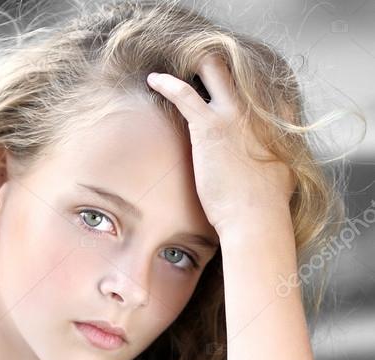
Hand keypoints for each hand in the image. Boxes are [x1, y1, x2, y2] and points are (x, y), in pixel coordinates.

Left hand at [146, 56, 294, 236]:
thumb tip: (276, 163)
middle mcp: (255, 108)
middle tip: (199, 69)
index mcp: (276, 118)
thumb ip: (278, 156)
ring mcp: (232, 113)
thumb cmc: (268, 206)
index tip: (227, 91)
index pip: (262, 87)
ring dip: (194, 64)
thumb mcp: (285, 172)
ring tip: (177, 65)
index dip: (243, 85)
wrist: (256, 217)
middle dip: (216, 65)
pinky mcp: (208, 126)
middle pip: (237, 69)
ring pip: (212, 69)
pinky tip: (154, 79)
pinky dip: (167, 83)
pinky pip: (183, 93)